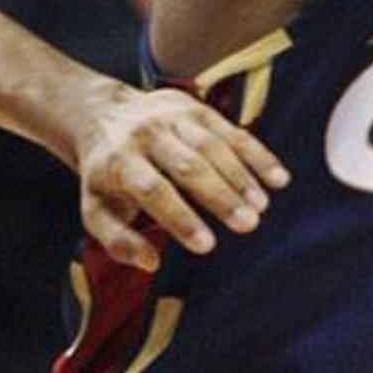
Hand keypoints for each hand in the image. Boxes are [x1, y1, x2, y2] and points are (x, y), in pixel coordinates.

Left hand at [69, 77, 289, 273]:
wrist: (104, 114)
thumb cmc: (104, 174)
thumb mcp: (94, 208)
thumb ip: (117, 239)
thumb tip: (151, 262)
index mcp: (120, 161)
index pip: (154, 190)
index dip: (181, 217)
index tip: (207, 245)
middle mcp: (149, 134)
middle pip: (190, 165)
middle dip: (221, 196)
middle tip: (248, 224)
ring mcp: (176, 118)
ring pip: (214, 146)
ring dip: (242, 176)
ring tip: (261, 206)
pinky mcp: (200, 109)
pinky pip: (233, 131)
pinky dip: (258, 155)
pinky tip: (278, 177)